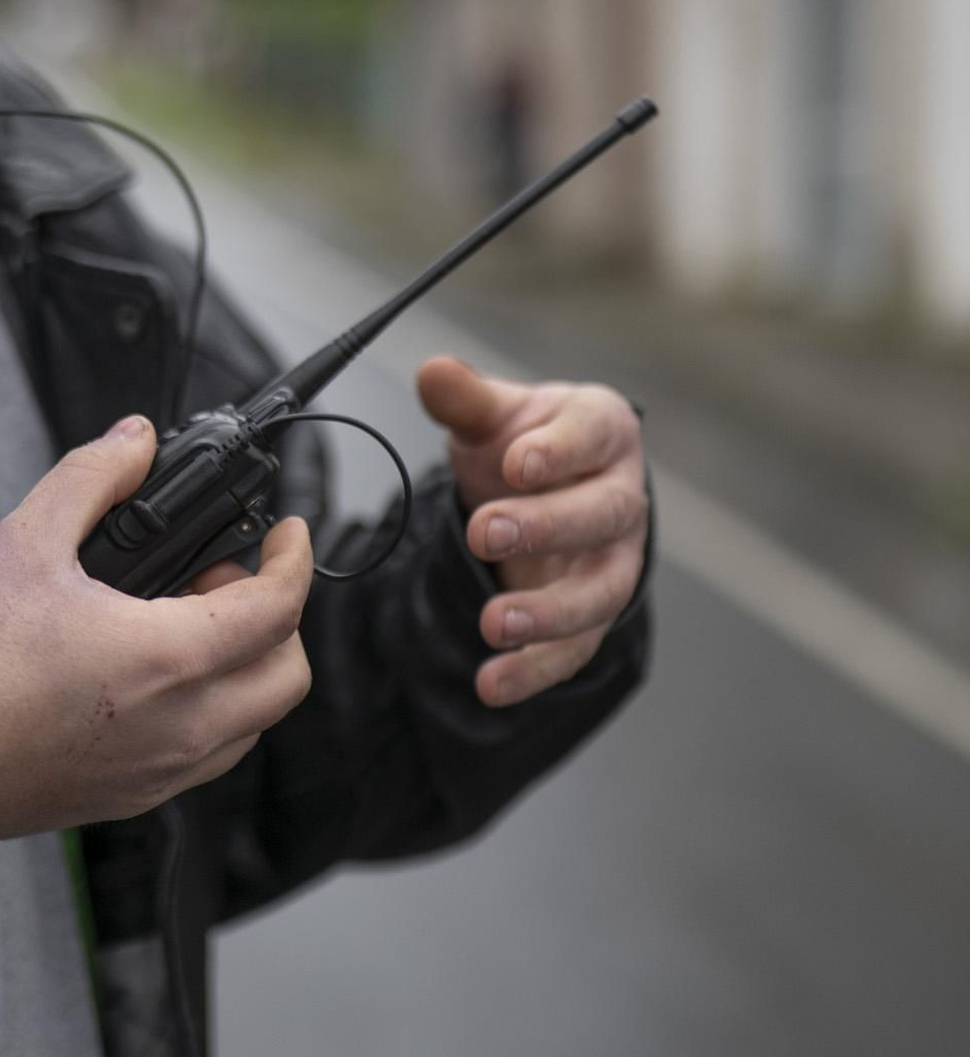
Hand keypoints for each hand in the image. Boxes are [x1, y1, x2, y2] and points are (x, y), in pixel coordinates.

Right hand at [0, 417, 313, 869]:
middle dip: (276, 617)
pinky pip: (207, 757)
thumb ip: (92, 477)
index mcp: (162, 660)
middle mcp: (176, 728)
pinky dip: (209, 711)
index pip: (277, 611)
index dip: (294, 560)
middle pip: (287, 676)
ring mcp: (157, 774)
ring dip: (244, 667)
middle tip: (218, 578)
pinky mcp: (130, 801)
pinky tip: (147, 674)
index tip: (287, 531)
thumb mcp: (23, 541)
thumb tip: (136, 439)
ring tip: (176, 623)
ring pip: (252, 722)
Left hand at [417, 356, 647, 709]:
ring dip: (550, 613)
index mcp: (603, 431)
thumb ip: (465, 399)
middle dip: (547, 526)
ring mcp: (614, 560)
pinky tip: (492, 685)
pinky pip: (575, 648)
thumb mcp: (494, 417)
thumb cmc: (526, 445)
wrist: (547, 493)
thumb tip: (433, 371)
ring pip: (600, 592)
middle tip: (485, 531)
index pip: (593, 434)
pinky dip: (535, 670)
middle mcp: (622, 497)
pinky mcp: (593, 613)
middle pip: (602, 515)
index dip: (559, 449)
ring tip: (493, 625)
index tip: (516, 462)